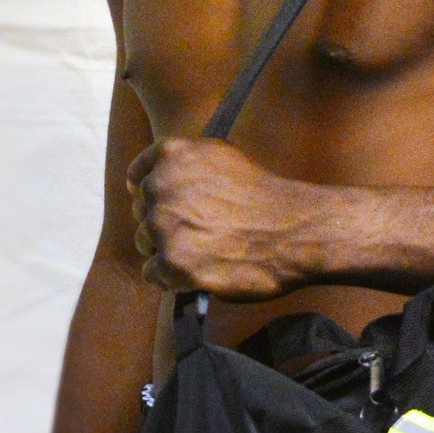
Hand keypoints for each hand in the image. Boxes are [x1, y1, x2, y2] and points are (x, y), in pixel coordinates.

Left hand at [126, 137, 319, 299]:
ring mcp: (164, 226)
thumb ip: (186, 163)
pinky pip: (152, 273)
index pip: (138, 174)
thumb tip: (150, 177)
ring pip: (144, 243)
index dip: (151, 192)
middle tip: (198, 232)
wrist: (295, 231)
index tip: (163, 204)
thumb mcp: (224, 157)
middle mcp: (162, 186)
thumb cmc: (265, 196)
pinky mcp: (172, 263)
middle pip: (141, 212)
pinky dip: (171, 277)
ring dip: (167, 250)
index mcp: (174, 155)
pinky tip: (197, 271)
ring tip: (202, 252)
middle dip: (163, 222)